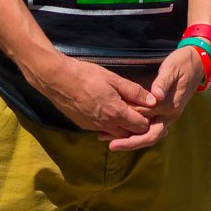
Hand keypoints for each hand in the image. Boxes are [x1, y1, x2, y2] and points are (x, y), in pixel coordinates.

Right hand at [31, 55, 154, 138]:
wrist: (57, 80)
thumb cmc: (86, 75)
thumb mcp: (113, 79)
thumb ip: (134, 91)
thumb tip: (152, 100)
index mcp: (116, 112)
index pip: (140, 127)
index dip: (150, 121)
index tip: (154, 113)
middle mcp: (105, 124)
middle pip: (129, 134)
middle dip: (138, 128)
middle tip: (146, 117)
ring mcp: (93, 127)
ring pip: (115, 134)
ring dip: (124, 128)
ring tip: (131, 116)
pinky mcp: (84, 126)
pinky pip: (102, 130)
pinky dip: (110, 126)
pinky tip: (112, 114)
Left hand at [106, 46, 203, 150]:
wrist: (197, 64)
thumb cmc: (183, 64)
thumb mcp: (172, 69)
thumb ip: (163, 82)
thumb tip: (155, 95)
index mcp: (170, 105)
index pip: (145, 115)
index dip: (128, 119)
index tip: (113, 121)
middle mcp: (169, 115)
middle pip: (149, 135)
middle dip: (130, 142)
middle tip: (111, 146)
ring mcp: (167, 116)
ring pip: (149, 135)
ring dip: (132, 141)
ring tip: (112, 142)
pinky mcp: (164, 114)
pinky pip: (150, 129)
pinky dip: (137, 134)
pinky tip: (124, 134)